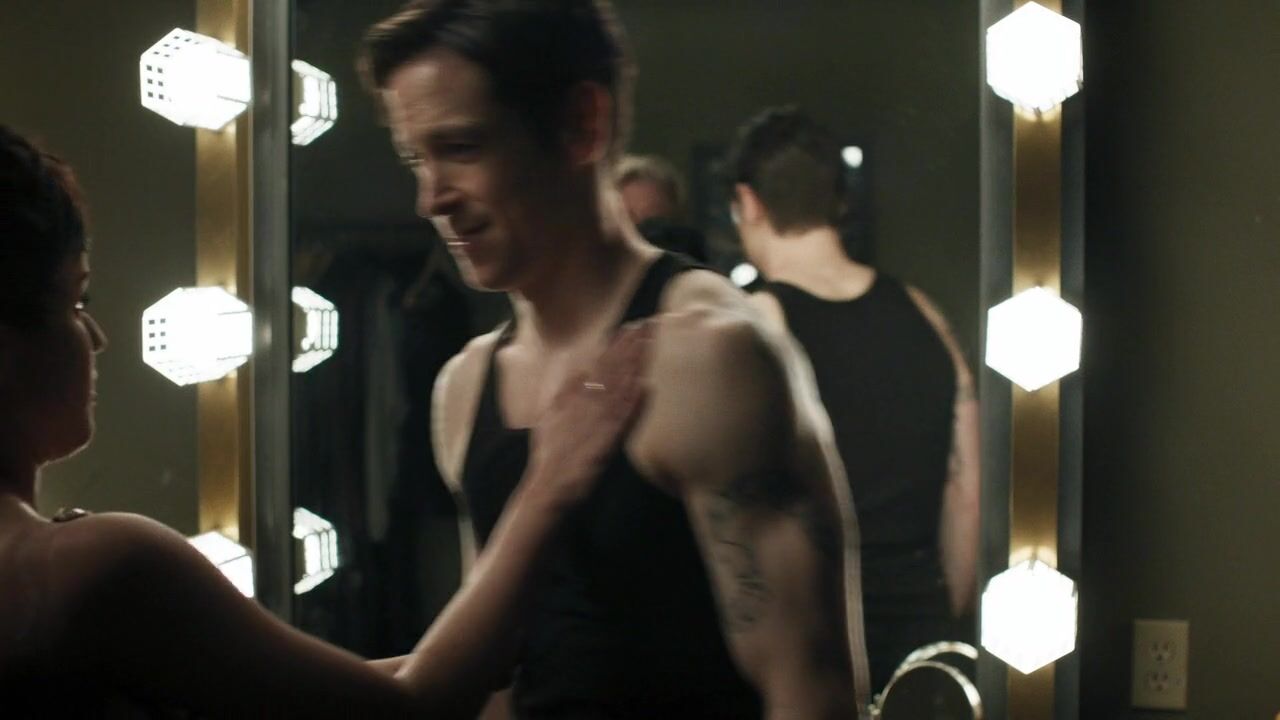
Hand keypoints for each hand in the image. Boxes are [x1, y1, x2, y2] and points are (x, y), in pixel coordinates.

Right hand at [526, 320, 653, 506]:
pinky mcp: (606, 437)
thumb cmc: (552, 450)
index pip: (598, 361)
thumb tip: (580, 369)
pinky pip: (623, 416)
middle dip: (632, 344)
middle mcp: (584, 399)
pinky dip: (634, 400)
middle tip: (651, 324)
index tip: (633, 326)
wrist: (550, 482)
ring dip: (638, 363)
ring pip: (620, 383)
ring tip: (654, 344)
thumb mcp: (552, 412)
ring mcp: (596, 417)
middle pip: (612, 365)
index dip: (617, 343)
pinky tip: (647, 385)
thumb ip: (567, 390)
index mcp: (572, 391)